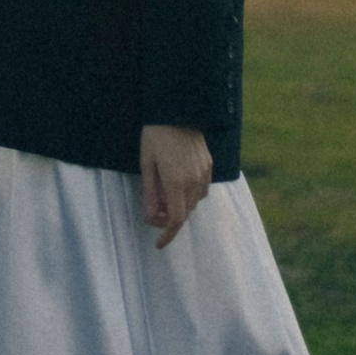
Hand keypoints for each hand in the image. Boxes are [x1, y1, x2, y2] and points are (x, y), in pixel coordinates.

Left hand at [139, 124, 211, 248]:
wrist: (178, 110)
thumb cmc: (156, 136)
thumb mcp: (146, 164)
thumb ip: (149, 193)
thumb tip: (150, 217)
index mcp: (175, 182)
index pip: (175, 220)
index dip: (167, 235)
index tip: (158, 244)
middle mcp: (193, 181)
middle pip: (185, 213)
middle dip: (169, 220)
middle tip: (153, 214)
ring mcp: (204, 173)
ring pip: (195, 203)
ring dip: (180, 207)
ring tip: (163, 197)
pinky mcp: (209, 165)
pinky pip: (202, 189)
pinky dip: (191, 195)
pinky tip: (179, 186)